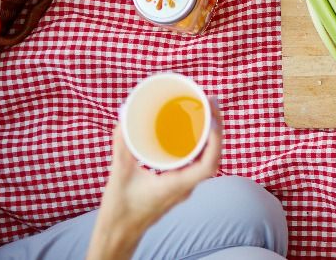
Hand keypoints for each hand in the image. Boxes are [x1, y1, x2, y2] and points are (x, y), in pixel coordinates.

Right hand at [87, 113, 223, 259]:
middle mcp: (185, 187)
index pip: (209, 164)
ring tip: (206, 110)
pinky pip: (196, 162)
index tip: (212, 115)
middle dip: (216, 128)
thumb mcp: (119, 174)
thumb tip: (125, 116)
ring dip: (210, 136)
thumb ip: (122, 145)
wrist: (119, 234)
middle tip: (210, 101)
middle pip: (213, 157)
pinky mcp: (177, 185)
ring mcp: (183, 187)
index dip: (216, 139)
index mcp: (177, 186)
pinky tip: (193, 130)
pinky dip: (199, 144)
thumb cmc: (120, 210)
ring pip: (207, 160)